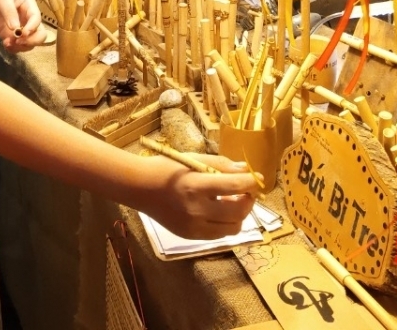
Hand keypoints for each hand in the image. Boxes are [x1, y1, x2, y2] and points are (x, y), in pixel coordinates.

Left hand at [0, 0, 47, 52]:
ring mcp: (18, 28)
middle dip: (32, 41)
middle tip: (19, 42)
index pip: (37, 19)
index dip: (33, 28)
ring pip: (28, 43)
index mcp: (29, 6)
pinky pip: (15, 45)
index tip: (23, 34)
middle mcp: (27, 18)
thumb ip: (9, 12)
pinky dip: (12, 48)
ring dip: (21, 47)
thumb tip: (15, 29)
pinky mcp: (7, 34)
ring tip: (8, 43)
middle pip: (39, 34)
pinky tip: (5, 44)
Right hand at [131, 155, 257, 239]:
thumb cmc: (166, 168)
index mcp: (196, 186)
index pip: (235, 186)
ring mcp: (193, 227)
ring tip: (232, 202)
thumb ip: (220, 164)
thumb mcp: (193, 159)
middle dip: (249, 200)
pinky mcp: (190, 237)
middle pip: (238, 212)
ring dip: (239, 215)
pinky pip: (218, 234)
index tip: (257, 178)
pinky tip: (219, 210)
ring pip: (232, 229)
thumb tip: (245, 170)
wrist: (139, 188)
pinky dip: (225, 223)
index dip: (251, 183)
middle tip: (246, 191)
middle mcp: (197, 210)